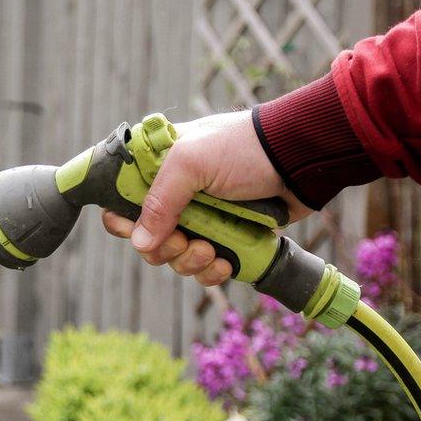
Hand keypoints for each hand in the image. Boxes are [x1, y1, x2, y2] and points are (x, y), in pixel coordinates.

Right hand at [102, 110, 312, 285]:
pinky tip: (226, 264)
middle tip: (185, 240)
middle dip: (164, 248)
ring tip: (212, 251)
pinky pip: (205, 267)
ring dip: (190, 262)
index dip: (122, 221)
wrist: (299, 159)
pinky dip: (211, 271)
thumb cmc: (243, 149)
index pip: (121, 200)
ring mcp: (202, 218)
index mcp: (159, 169)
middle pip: (147, 238)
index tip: (134, 231)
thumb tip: (140, 243)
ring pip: (175, 257)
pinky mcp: (226, 237)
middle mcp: (176, 195)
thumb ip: (160, 201)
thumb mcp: (191, 164)